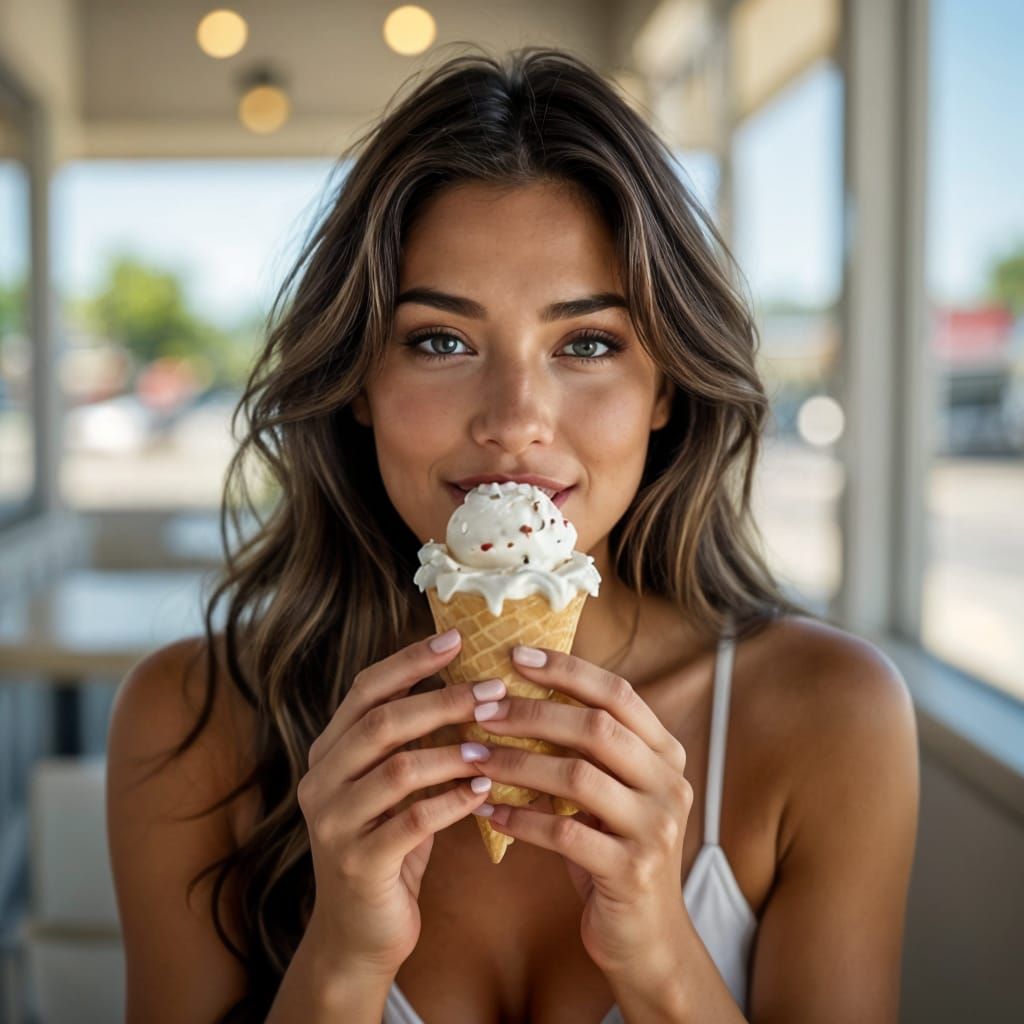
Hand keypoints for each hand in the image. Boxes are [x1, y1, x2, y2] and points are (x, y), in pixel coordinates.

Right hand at [297, 629, 499, 975]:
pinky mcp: (357, 864)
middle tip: (493, 690)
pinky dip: (451, 802)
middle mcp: (321, 779)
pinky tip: (484, 793)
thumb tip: (469, 682)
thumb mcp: (393, 785)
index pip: (365, 688)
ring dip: (452, 753)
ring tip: (494, 746)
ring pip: (397, 769)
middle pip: (381, 722)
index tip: (459, 637)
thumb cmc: (390, 844)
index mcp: (329, 750)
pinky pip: (411, 822)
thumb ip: (412, 739)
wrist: (359, 933)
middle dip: (441, 701)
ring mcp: (333, 823)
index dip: (411, 660)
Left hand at [472, 645, 692, 977]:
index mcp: (665, 753)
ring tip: (473, 756)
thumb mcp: (612, 792)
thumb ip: (586, 748)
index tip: (515, 655)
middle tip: (481, 708)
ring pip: (577, 777)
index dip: (567, 670)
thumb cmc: (614, 850)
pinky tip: (487, 814)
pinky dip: (520, 820)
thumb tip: (518, 692)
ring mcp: (655, 828)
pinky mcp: (631, 870)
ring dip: (516, 764)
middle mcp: (669, 783)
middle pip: (596, 728)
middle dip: (532, 713)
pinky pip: (563, 834)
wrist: (647, 938)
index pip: (617, 693)